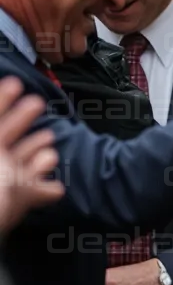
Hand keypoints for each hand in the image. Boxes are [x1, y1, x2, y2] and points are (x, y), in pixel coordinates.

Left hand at [0, 77, 63, 233]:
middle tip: (38, 102)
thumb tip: (41, 155)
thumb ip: (19, 156)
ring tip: (49, 139)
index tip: (15, 83)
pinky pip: (33, 190)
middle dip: (23, 119)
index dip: (3, 99)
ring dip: (37, 149)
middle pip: (6, 136)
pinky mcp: (18, 201)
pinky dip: (45, 185)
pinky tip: (55, 182)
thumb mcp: (1, 151)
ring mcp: (6, 182)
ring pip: (20, 161)